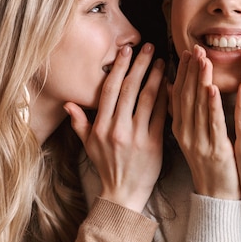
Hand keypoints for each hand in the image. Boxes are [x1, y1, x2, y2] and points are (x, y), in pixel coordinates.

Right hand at [64, 43, 167, 211]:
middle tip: (149, 47)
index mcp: (101, 126)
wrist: (123, 194)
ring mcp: (136, 136)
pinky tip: (172, 85)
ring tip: (162, 61)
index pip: (110, 90)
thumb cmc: (106, 166)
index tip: (126, 51)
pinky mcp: (154, 144)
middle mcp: (117, 129)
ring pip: (147, 99)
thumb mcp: (88, 145)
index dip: (119, 68)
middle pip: (130, 89)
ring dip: (156, 77)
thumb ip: (79, 123)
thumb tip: (68, 104)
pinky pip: (161, 115)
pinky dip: (166, 98)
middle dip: (140, 65)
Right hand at [170, 44, 239, 199]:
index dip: (182, 73)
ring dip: (201, 81)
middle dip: (191, 71)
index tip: (187, 52)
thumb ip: (181, 114)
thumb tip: (170, 88)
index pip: (178, 95)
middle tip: (196, 49)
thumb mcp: (189, 138)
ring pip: (198, 106)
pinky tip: (215, 88)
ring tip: (204, 60)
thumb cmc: (206, 166)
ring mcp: (199, 142)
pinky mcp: (214, 150)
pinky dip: (214, 105)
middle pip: (186, 96)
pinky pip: (213, 124)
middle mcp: (186, 133)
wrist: (215, 196)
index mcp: (180, 128)